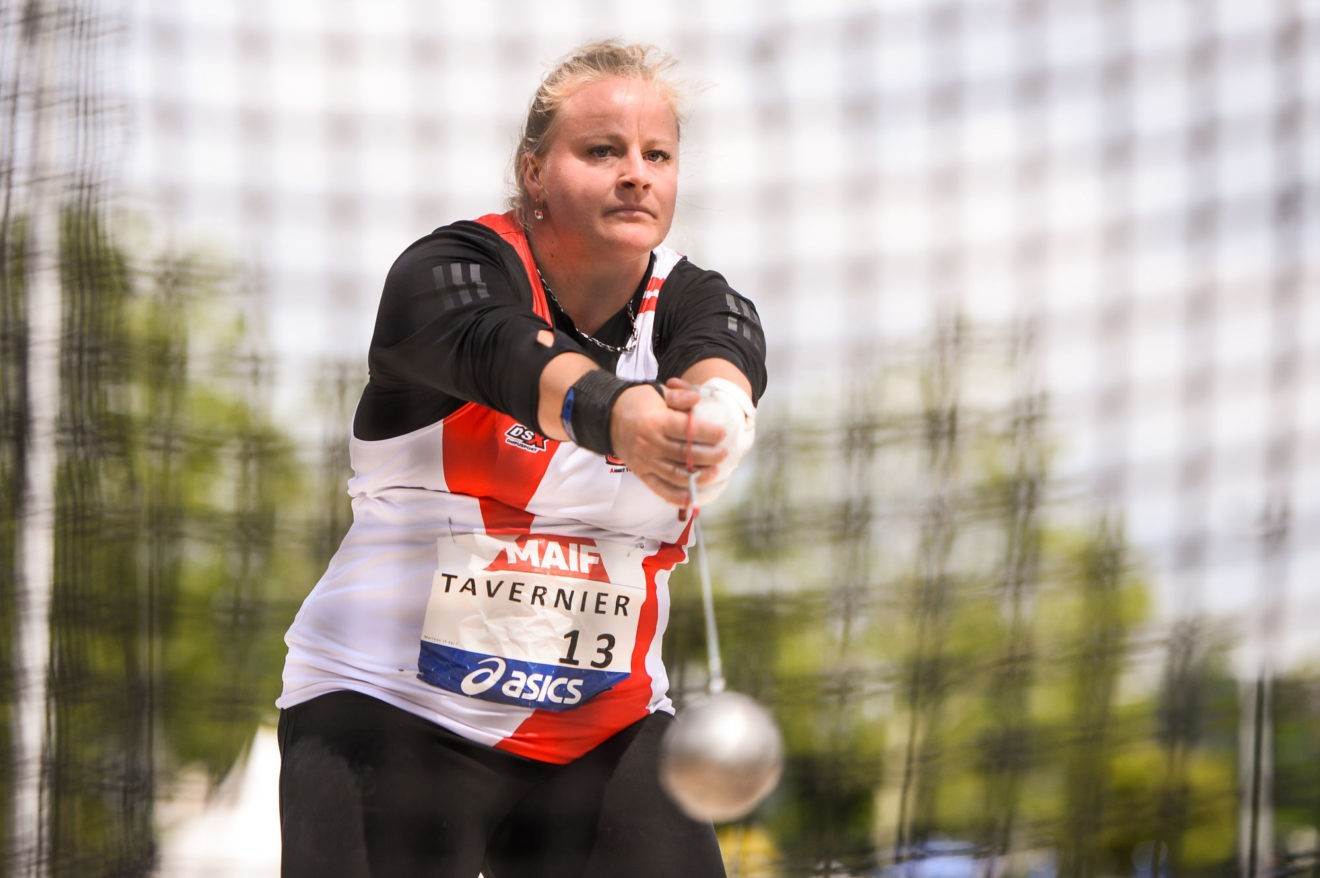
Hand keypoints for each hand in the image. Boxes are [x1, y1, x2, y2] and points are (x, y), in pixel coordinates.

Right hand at [609, 379, 728, 506]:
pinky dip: (677, 497)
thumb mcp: (655, 392)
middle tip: (724, 454)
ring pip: (676, 474)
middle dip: (709, 456)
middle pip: (685, 455)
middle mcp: (649, 444)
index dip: (707, 433)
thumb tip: (697, 399)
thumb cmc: (636, 402)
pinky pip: (660, 489)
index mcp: (655, 422)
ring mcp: (645, 462)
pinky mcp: (641, 474)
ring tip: (714, 472)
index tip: (723, 433)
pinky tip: (693, 497)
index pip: (686, 430)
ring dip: (698, 477)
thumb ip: (677, 396)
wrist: (607, 418)